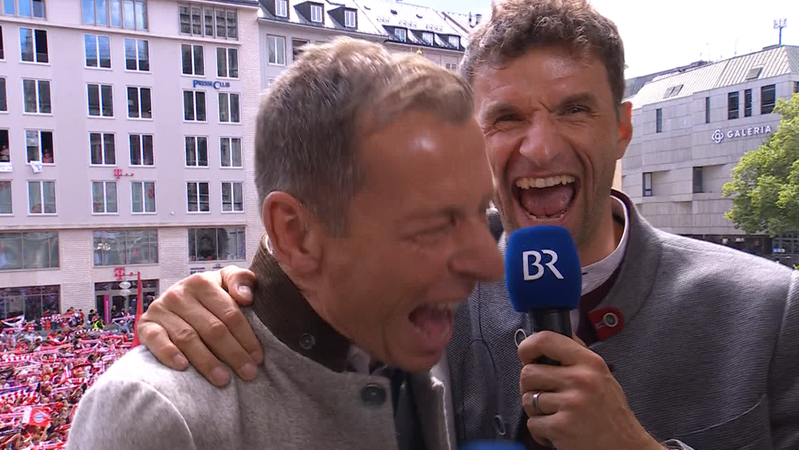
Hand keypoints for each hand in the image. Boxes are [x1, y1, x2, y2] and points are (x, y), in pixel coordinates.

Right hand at [137, 266, 261, 386]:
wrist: (175, 301)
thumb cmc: (210, 296)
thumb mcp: (226, 282)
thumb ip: (242, 280)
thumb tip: (246, 298)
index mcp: (203, 282)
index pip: (230, 313)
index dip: (246, 337)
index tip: (258, 358)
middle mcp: (179, 293)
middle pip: (212, 328)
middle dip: (233, 353)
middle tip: (248, 374)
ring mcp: (160, 309)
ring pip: (188, 338)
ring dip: (206, 361)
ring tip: (223, 379)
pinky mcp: (145, 324)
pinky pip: (156, 340)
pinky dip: (168, 353)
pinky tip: (183, 367)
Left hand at [518, 331, 662, 449]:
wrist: (625, 446)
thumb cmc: (611, 412)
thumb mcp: (601, 374)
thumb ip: (576, 356)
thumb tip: (549, 340)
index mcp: (589, 362)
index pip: (545, 340)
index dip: (527, 347)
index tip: (525, 356)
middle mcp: (580, 380)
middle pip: (528, 373)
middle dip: (530, 386)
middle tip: (544, 395)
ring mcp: (571, 404)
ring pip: (528, 399)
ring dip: (536, 410)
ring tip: (554, 415)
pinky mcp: (562, 427)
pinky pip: (532, 423)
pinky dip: (540, 431)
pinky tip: (556, 431)